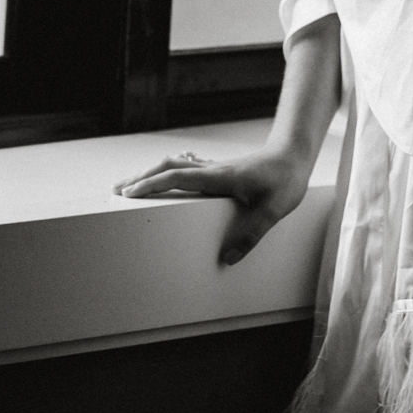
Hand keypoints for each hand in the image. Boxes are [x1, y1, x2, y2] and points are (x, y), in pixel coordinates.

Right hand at [114, 148, 311, 266]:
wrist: (294, 154)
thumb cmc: (285, 180)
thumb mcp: (272, 211)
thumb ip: (250, 235)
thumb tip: (227, 258)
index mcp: (218, 178)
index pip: (176, 178)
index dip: (150, 185)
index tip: (128, 193)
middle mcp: (212, 170)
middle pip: (167, 168)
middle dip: (140, 178)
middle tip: (117, 190)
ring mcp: (215, 168)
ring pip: (175, 164)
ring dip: (152, 172)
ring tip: (134, 183)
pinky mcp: (222, 169)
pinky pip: (188, 166)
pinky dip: (171, 169)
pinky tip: (170, 170)